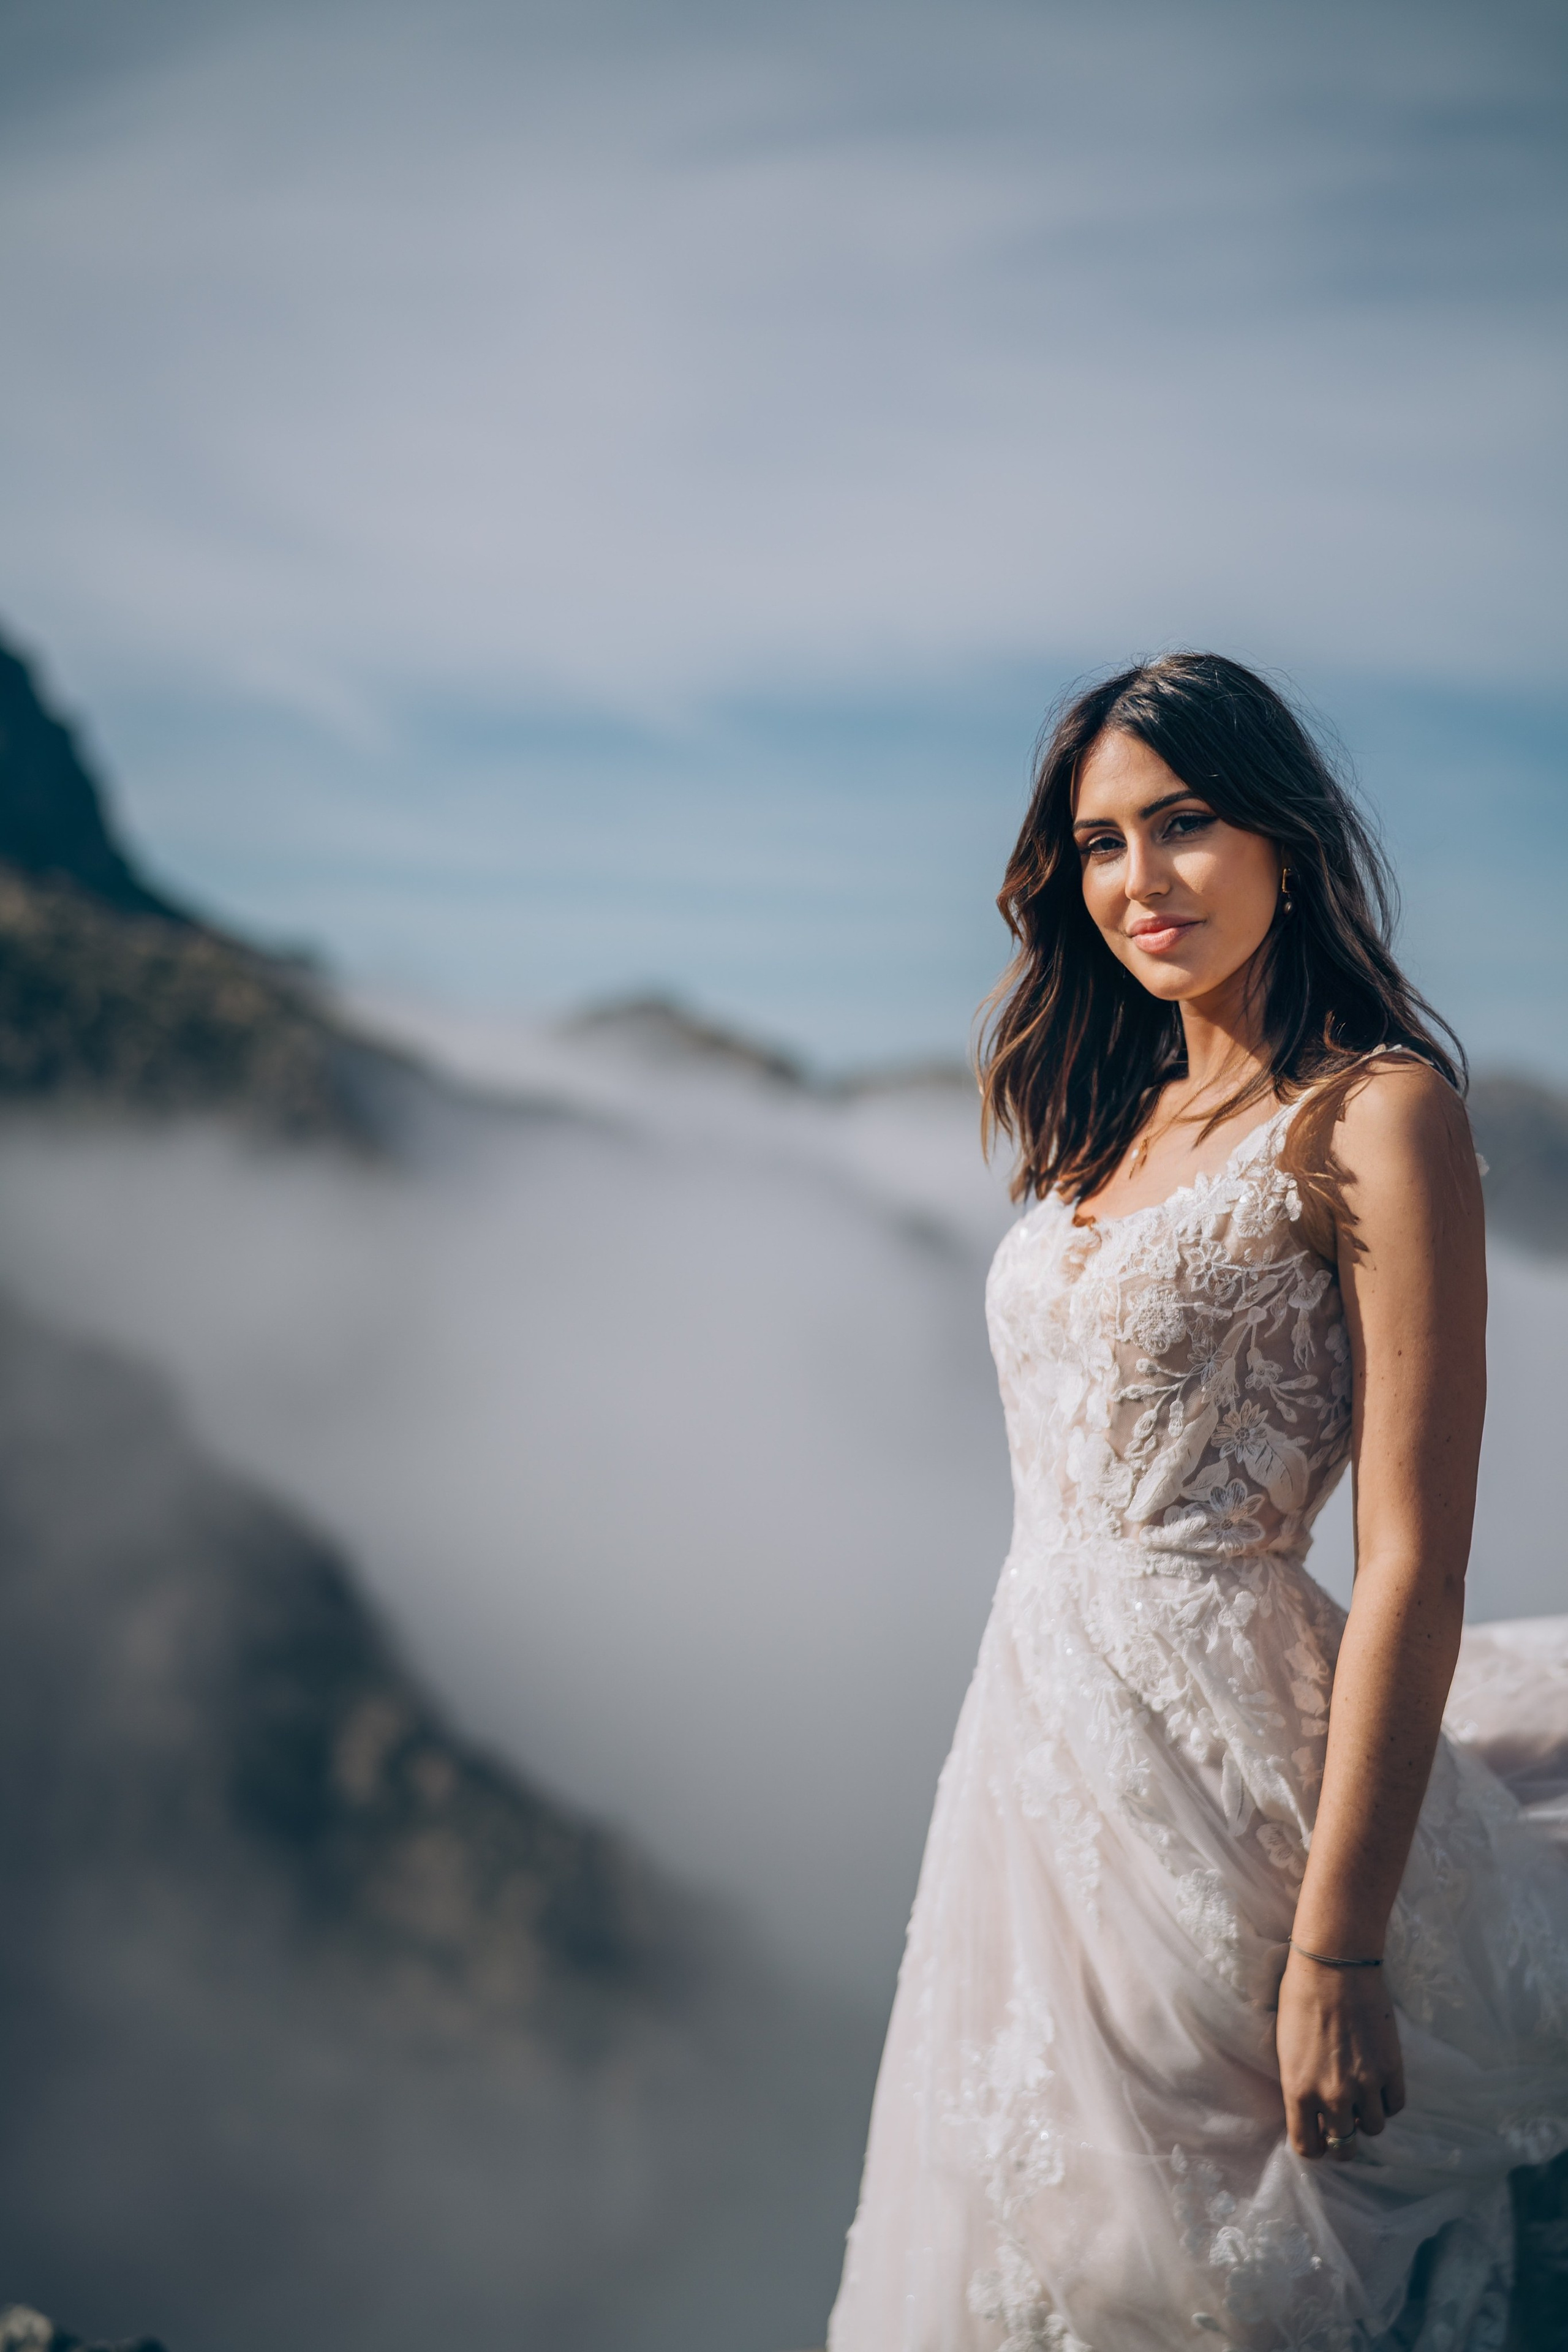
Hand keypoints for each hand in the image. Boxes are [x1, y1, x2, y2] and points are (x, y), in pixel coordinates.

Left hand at [1276, 1949, 1405, 2159]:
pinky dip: (1386, 2102)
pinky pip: (1394, 2106)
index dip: (1313, 2147)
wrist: (1334, 1968)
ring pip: (1373, 2129)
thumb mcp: (1285, 2049)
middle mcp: (1333, 2097)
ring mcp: (1365, 2086)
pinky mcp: (1391, 2070)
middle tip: (1341, 2127)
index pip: (1308, 2146)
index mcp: (1299, 2091)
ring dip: (1365, 2118)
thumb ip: (1298, 2085)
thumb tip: (1309, 2110)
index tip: (1316, 2139)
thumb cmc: (1299, 1999)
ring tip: (1360, 2099)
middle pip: (1344, 2148)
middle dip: (1341, 2143)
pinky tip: (1377, 2086)